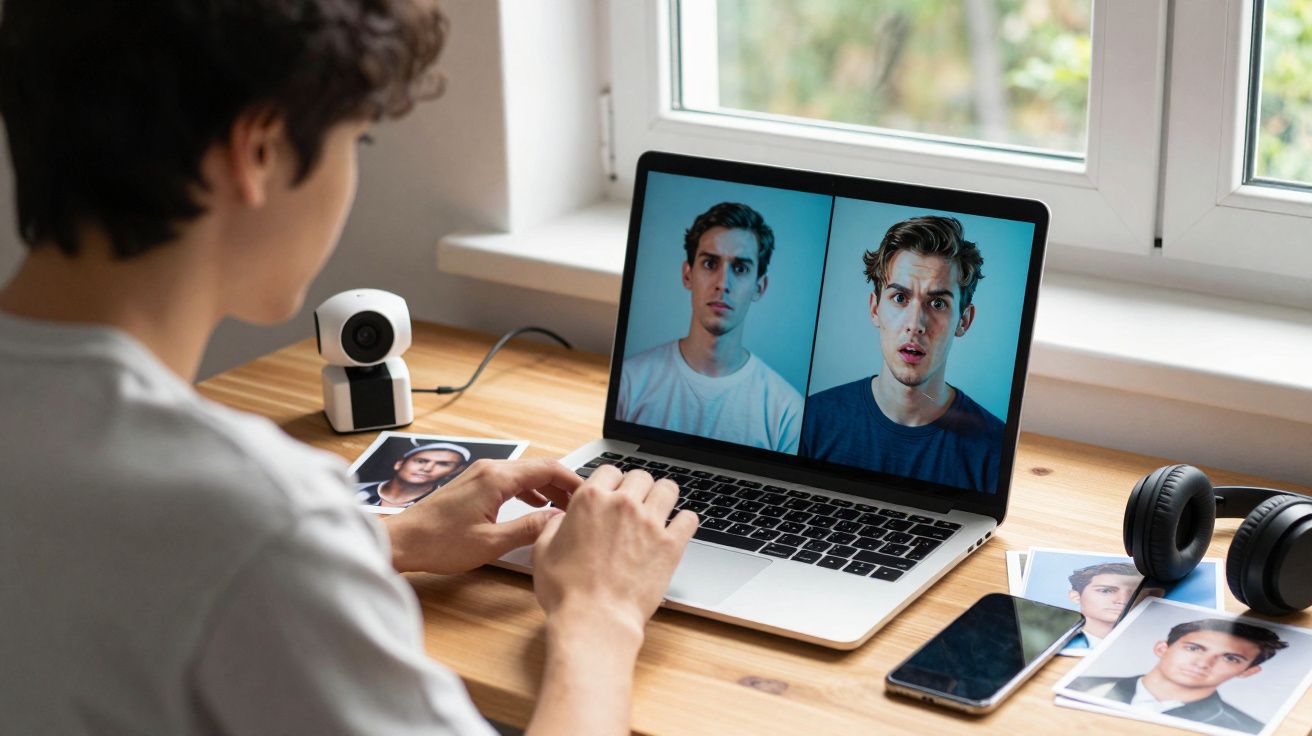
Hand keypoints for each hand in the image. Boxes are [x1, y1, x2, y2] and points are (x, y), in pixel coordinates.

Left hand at [384, 458, 580, 574]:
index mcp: (497, 478)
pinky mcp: (473, 484)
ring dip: (547, 488)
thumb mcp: (492, 543)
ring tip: (564, 507)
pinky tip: (536, 505)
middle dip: (563, 485)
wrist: (403, 541)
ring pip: (525, 474)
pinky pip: (510, 480)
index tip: (589, 495)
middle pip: (538, 468)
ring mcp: (480, 475)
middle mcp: (489, 469)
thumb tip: (557, 521)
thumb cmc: (439, 543)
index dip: (573, 480)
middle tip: (581, 504)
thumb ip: (529, 529)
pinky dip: (528, 490)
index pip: (548, 468)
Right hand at [531, 465, 697, 641]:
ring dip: (663, 496)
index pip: (609, 471)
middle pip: (640, 476)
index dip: (611, 482)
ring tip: (659, 509)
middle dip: (637, 487)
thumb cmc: (567, 592)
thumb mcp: (542, 551)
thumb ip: (553, 526)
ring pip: (668, 489)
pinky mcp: (671, 545)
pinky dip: (684, 521)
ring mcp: (650, 522)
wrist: (595, 619)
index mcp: (591, 499)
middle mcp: (623, 504)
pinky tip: (678, 529)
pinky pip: (689, 519)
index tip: (613, 492)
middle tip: (635, 502)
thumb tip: (561, 519)